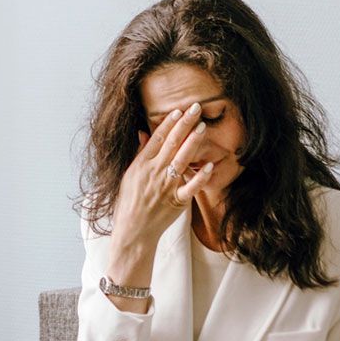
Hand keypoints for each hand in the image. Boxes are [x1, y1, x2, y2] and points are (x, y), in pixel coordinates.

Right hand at [110, 108, 219, 252]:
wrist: (132, 231)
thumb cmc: (128, 204)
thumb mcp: (128, 175)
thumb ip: (138, 154)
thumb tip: (143, 133)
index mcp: (141, 165)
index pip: (157, 139)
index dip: (168, 123)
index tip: (178, 110)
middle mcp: (154, 172)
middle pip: (172, 144)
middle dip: (184, 124)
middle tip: (196, 108)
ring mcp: (166, 186)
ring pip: (182, 159)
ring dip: (193, 142)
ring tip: (203, 127)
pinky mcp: (177, 201)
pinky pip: (191, 187)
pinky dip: (201, 176)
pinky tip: (210, 165)